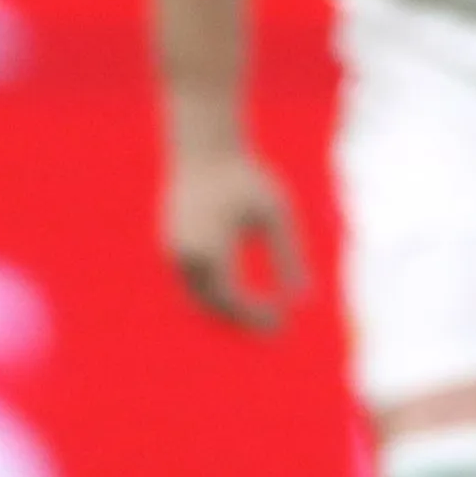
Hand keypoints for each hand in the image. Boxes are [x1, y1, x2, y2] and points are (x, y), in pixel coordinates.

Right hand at [160, 141, 307, 331]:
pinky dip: (215, 295)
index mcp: (209, 248)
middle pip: (212, 305)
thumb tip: (305, 300)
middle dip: (242, 320)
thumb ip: (290, 257)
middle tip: (276, 328)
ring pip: (198, 298)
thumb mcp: (277, 214)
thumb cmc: (246, 177)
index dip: (256, 316)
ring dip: (226, 312)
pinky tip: (242, 296)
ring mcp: (172, 252)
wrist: (204, 148)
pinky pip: (191, 283)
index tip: (284, 323)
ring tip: (262, 317)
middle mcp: (184, 254)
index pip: (232, 298)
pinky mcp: (170, 247)